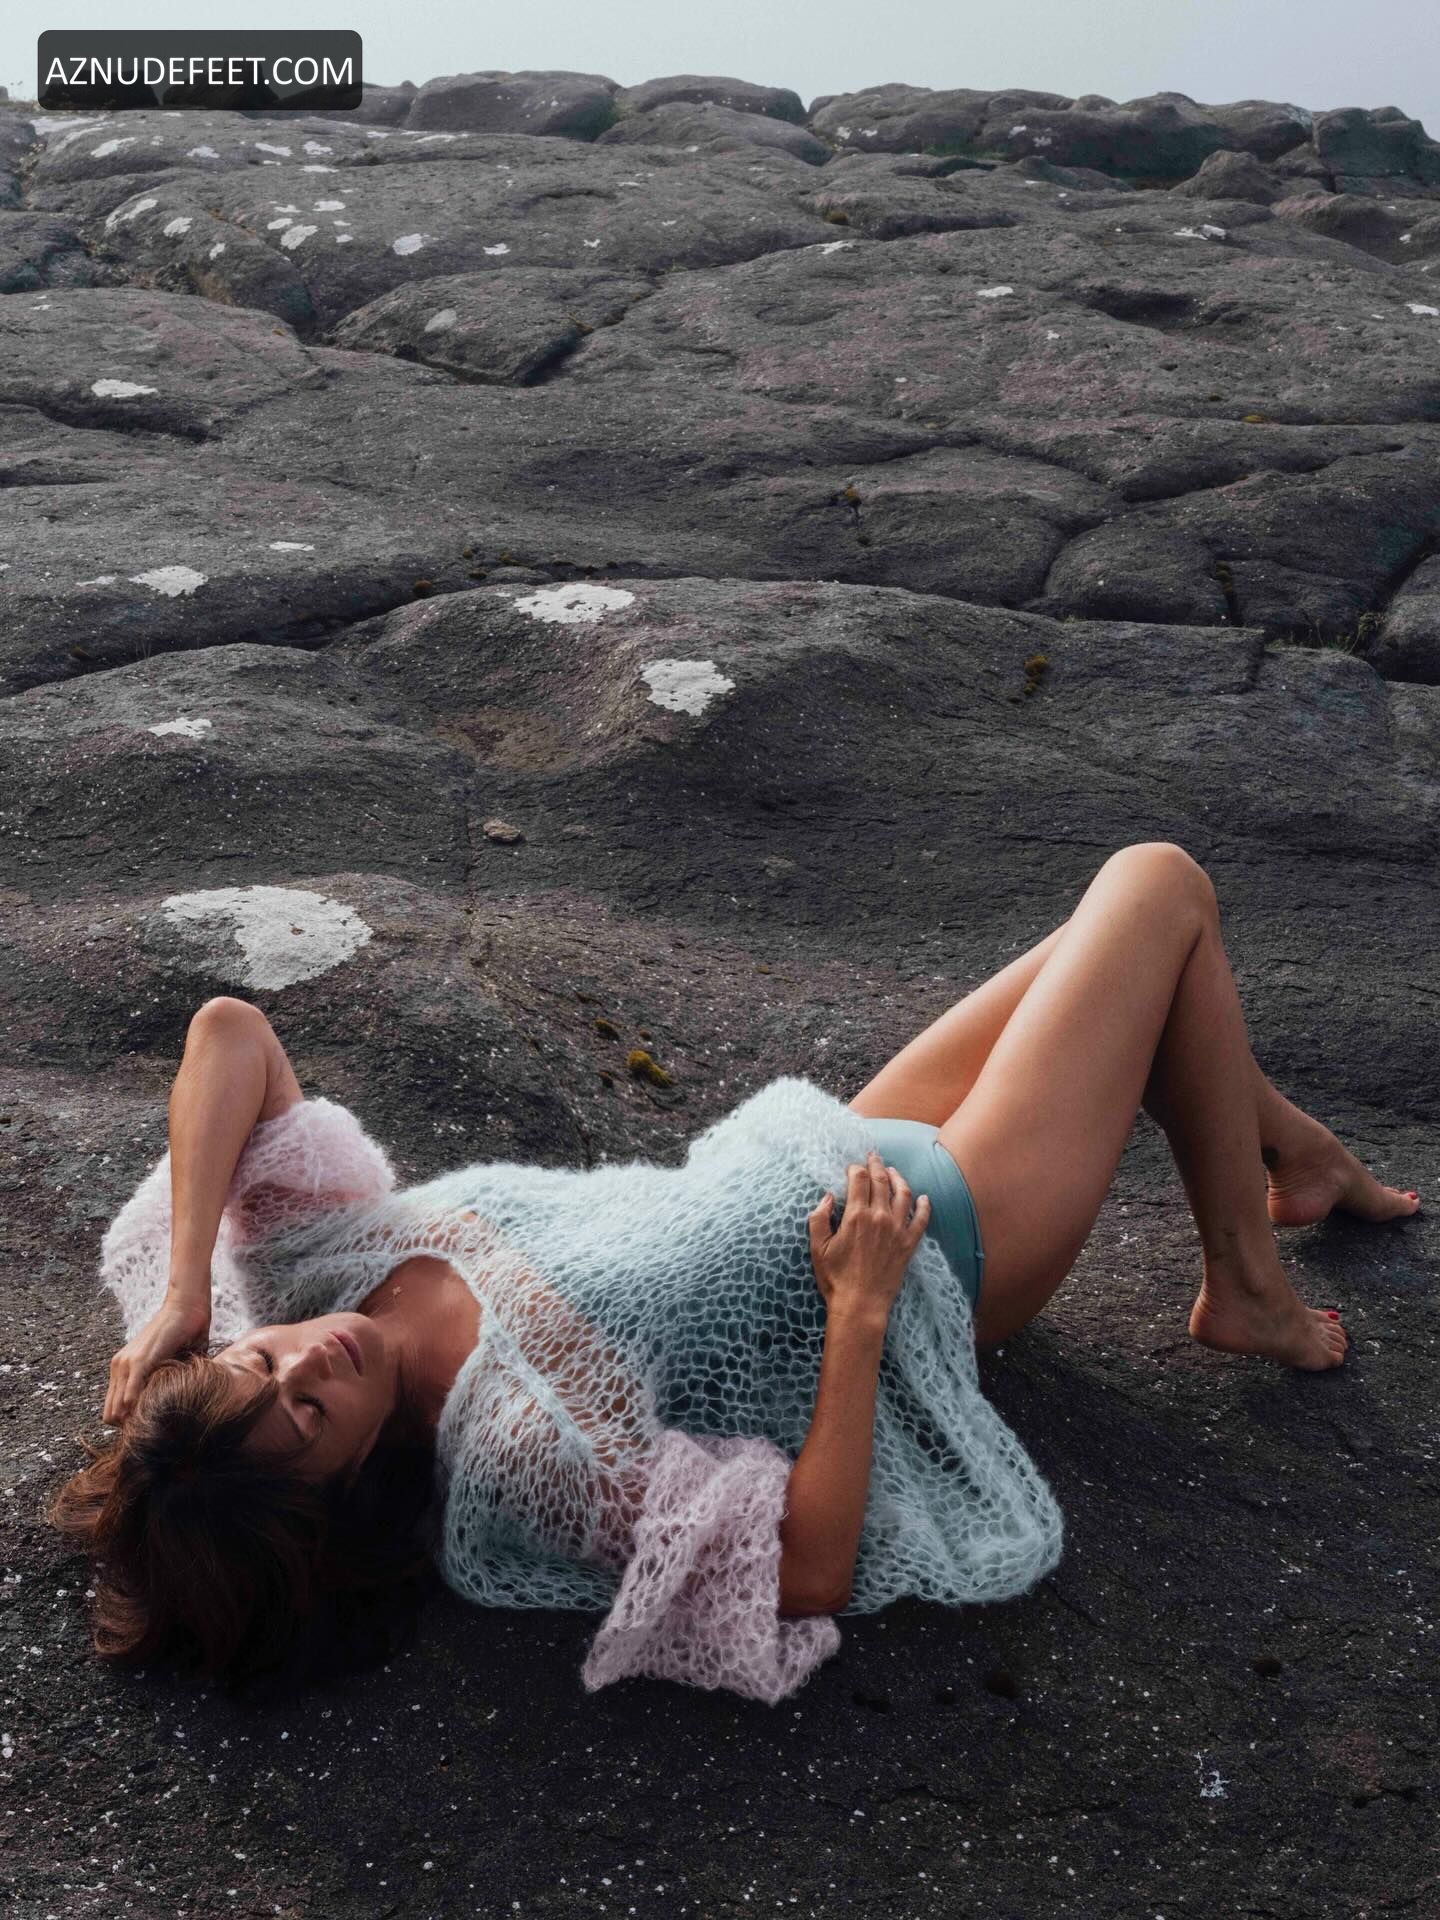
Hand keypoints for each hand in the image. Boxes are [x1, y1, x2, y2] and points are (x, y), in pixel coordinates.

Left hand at [103, 1295, 210, 1425]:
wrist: (187, 1306)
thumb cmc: (184, 1333)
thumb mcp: (167, 1362)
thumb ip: (162, 1381)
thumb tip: (171, 1405)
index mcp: (123, 1368)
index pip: (113, 1409)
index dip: (129, 1421)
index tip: (149, 1423)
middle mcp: (119, 1367)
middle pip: (111, 1415)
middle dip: (130, 1425)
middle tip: (153, 1427)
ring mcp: (126, 1363)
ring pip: (117, 1410)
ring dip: (135, 1419)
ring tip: (157, 1420)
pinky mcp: (140, 1360)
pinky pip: (130, 1394)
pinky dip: (138, 1407)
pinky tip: (155, 1411)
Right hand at [807, 1151, 930, 1322]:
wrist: (860, 1305)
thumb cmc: (835, 1278)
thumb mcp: (817, 1248)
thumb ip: (819, 1218)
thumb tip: (827, 1197)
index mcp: (856, 1216)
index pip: (859, 1179)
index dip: (855, 1168)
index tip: (852, 1167)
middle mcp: (879, 1217)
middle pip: (881, 1181)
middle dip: (876, 1165)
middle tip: (873, 1157)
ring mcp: (897, 1230)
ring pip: (903, 1194)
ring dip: (898, 1178)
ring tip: (893, 1171)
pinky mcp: (909, 1244)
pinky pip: (922, 1219)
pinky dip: (924, 1206)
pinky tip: (923, 1198)